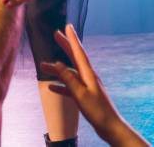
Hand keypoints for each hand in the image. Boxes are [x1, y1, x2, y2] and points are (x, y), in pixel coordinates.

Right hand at [41, 25, 148, 145]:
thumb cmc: (98, 111)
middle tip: (56, 34)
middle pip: (74, 57)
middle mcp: (87, 75)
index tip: (67, 26)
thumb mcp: (81, 94)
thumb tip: (58, 64)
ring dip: (57, 69)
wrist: (110, 127)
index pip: (79, 51)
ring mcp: (86, 85)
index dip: (72, 38)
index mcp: (88, 73)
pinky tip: (52, 87)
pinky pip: (70, 86)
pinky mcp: (85, 94)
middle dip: (65, 45)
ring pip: (69, 72)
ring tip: (43, 66)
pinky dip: (61, 85)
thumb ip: (69, 79)